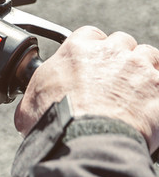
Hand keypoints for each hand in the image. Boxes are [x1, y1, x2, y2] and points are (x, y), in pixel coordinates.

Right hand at [15, 25, 158, 151]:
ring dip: (145, 70)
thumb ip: (36, 94)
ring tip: (138, 90)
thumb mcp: (30, 102)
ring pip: (150, 56)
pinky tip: (151, 107)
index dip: (92, 49)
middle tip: (114, 79)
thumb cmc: (55, 120)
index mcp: (77, 49)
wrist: (86, 141)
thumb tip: (31, 106)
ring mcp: (139, 69)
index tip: (91, 63)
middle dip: (120, 57)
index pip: (90, 35)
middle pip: (122, 42)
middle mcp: (111, 52)